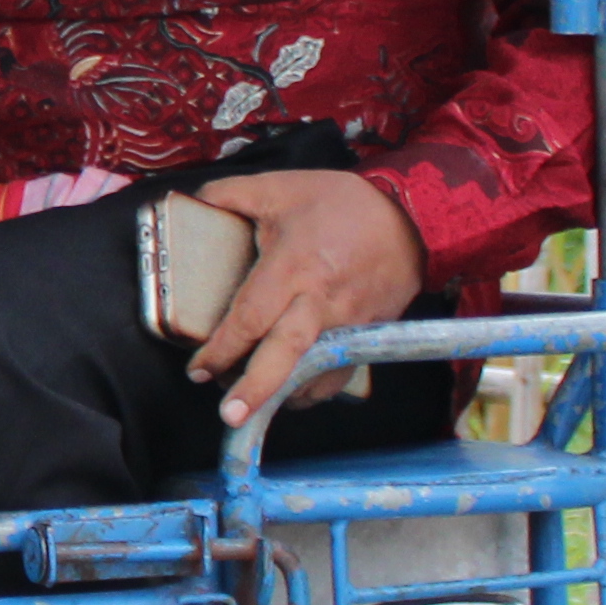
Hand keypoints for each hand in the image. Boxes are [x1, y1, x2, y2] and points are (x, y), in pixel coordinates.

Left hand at [186, 167, 430, 428]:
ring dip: (286, 395)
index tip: (197, 369)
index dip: (221, 348)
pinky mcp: (368, 334)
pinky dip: (317, 388)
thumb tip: (192, 202)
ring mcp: (349, 323)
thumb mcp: (280, 187)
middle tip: (230, 417)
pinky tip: (294, 393)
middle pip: (286, 355)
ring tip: (255, 409)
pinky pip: (341, 371)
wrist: (413, 215)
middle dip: (256, 390)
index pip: (250, 317)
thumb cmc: (341, 203)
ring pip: (316, 372)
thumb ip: (230, 194)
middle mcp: (320, 302)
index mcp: (292, 268)